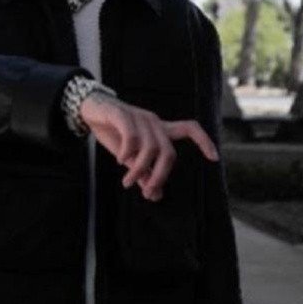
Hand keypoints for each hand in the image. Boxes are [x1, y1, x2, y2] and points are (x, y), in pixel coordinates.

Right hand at [78, 94, 218, 201]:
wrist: (89, 108)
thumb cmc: (112, 130)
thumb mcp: (129, 156)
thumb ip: (143, 173)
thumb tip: (156, 195)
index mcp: (159, 129)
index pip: (189, 129)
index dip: (203, 141)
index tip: (213, 158)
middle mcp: (153, 122)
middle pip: (168, 151)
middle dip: (161, 176)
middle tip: (147, 192)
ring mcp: (137, 117)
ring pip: (149, 148)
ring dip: (139, 170)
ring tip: (127, 182)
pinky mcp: (120, 114)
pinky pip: (131, 134)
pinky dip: (128, 151)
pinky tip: (120, 160)